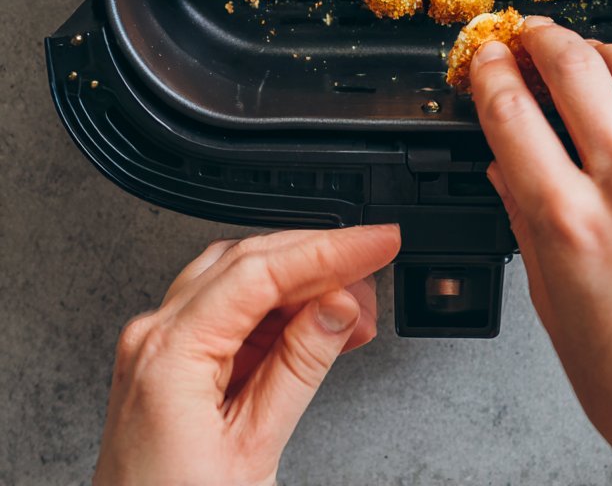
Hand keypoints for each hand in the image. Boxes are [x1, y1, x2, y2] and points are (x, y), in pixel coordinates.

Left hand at [94, 224, 400, 485]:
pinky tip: (318, 326)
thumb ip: (299, 367)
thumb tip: (339, 305)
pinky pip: (227, 316)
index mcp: (169, 352)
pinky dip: (277, 314)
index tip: (376, 242)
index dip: (328, 250)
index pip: (260, 272)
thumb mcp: (253, 448)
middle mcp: (154, 337)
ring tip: (356, 308)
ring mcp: (157, 349)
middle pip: (247, 264)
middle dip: (319, 262)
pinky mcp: (168, 367)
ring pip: (238, 282)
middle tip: (375, 269)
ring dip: (301, 286)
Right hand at [470, 20, 611, 485]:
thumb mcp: (547, 298)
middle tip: (524, 37)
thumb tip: (502, 161)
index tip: (483, 58)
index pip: (511, 110)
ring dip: (600, 48)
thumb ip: (522, 215)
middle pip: (574, 66)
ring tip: (582, 57)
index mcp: (568, 222)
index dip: (488, 70)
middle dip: (538, 38)